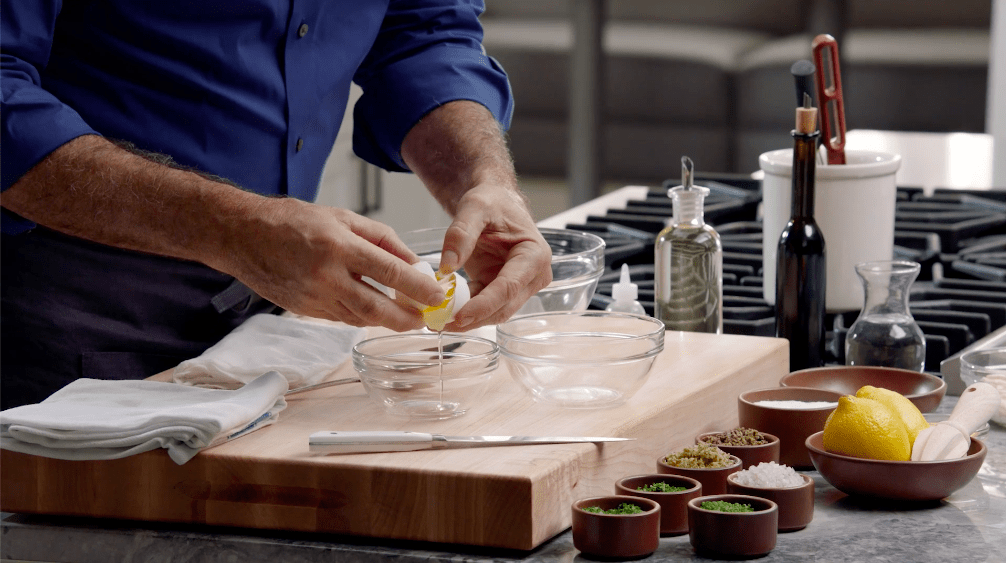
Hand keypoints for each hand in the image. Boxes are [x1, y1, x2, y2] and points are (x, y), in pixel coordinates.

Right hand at [221, 198, 445, 330]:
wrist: (243, 236)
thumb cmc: (293, 221)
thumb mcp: (343, 217)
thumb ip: (381, 238)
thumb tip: (411, 261)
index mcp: (338, 246)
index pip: (389, 272)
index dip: (418, 288)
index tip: (437, 296)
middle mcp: (326, 275)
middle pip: (377, 308)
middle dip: (407, 318)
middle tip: (425, 319)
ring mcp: (313, 297)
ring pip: (360, 318)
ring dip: (386, 321)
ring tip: (406, 317)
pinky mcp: (304, 310)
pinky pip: (341, 319)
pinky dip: (361, 317)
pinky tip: (374, 312)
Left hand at [438, 183, 551, 329]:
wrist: (495, 203)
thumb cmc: (492, 202)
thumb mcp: (475, 207)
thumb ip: (461, 234)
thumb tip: (447, 267)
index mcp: (534, 255)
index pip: (509, 286)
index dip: (485, 304)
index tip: (460, 316)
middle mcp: (533, 275)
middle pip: (504, 306)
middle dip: (473, 317)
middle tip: (440, 323)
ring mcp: (520, 286)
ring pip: (495, 313)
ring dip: (468, 320)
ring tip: (437, 321)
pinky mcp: (503, 291)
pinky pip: (484, 308)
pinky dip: (465, 312)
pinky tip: (443, 314)